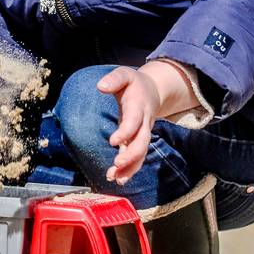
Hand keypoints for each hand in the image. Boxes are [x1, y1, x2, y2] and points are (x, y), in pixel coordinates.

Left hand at [96, 61, 198, 184]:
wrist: (153, 91)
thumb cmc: (134, 84)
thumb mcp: (125, 75)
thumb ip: (114, 79)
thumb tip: (100, 86)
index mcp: (139, 106)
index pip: (134, 121)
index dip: (126, 132)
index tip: (113, 141)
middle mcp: (144, 123)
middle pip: (142, 142)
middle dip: (131, 155)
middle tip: (117, 164)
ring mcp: (143, 134)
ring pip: (141, 154)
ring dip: (130, 168)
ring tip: (116, 179)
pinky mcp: (138, 141)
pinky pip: (137, 158)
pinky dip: (129, 170)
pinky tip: (118, 179)